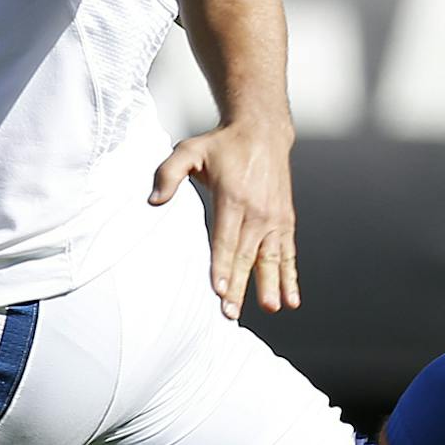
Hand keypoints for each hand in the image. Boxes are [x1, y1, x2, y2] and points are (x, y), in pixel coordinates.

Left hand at [151, 117, 298, 320]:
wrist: (262, 131)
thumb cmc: (222, 144)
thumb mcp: (189, 149)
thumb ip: (168, 173)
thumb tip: (154, 200)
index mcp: (234, 197)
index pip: (225, 239)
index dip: (222, 267)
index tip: (219, 291)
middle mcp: (258, 211)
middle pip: (246, 255)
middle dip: (239, 285)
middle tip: (231, 312)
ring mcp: (275, 217)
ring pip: (271, 258)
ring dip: (270, 286)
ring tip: (269, 308)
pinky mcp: (285, 221)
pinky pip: (288, 254)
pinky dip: (290, 277)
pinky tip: (290, 299)